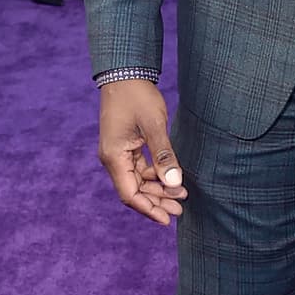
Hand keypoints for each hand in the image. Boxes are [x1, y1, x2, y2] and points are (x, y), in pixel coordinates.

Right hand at [98, 79, 187, 226]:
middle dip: (157, 201)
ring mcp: (119, 153)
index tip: (168, 219)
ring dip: (158, 190)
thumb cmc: (137, 96)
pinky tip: (172, 178)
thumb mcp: (154, 125)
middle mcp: (113, 159)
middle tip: (181, 209)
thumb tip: (174, 183)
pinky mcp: (126, 147)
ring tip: (181, 194)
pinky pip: (140, 169)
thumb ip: (164, 155)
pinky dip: (155, 176)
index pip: (129, 194)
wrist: (125, 74)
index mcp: (114, 157)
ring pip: (138, 181)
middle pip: (134, 191)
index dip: (148, 209)